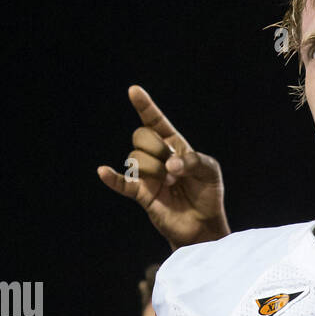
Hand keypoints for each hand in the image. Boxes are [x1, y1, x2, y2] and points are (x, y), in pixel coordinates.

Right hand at [98, 86, 228, 249]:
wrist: (203, 225)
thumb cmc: (207, 195)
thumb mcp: (210, 172)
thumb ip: (193, 161)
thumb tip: (169, 166)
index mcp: (174, 145)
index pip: (156, 122)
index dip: (145, 106)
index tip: (134, 90)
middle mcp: (157, 157)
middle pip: (141, 136)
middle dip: (156, 148)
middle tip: (173, 167)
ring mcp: (147, 174)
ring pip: (136, 159)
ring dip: (154, 170)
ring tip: (169, 183)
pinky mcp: (142, 194)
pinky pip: (123, 183)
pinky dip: (112, 178)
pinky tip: (103, 171)